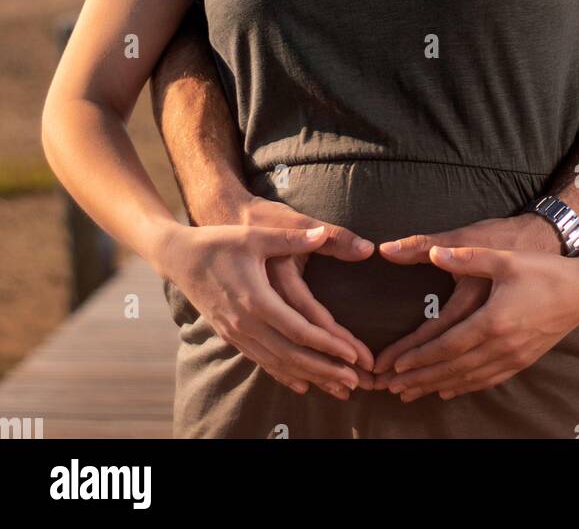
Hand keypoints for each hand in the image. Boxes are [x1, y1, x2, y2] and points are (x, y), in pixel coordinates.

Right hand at [200, 192, 377, 384]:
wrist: (180, 258)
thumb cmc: (220, 242)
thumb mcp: (257, 236)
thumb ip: (292, 238)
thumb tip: (323, 234)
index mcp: (256, 299)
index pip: (299, 330)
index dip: (328, 345)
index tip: (353, 355)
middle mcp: (246, 323)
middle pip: (292, 354)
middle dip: (325, 370)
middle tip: (355, 382)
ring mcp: (237, 333)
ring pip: (278, 363)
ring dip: (310, 376)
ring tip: (338, 387)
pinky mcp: (231, 336)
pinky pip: (262, 361)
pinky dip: (284, 374)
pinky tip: (302, 383)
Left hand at [373, 238, 578, 401]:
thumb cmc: (544, 269)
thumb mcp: (503, 258)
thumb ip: (465, 257)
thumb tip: (432, 253)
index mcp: (493, 320)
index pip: (447, 345)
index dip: (418, 357)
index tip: (393, 366)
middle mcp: (502, 345)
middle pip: (453, 368)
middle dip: (420, 379)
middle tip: (391, 388)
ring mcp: (514, 356)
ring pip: (468, 378)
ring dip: (437, 386)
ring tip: (413, 393)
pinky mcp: (524, 359)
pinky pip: (488, 379)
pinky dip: (465, 386)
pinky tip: (450, 389)